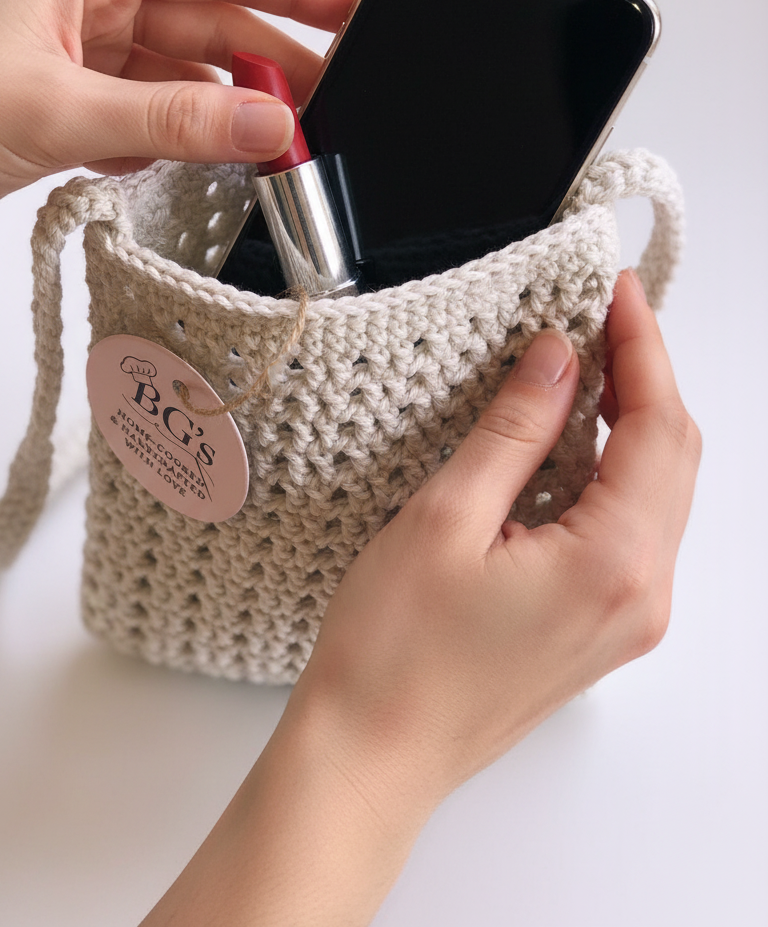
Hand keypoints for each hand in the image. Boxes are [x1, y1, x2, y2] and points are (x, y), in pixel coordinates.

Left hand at [0, 0, 356, 235]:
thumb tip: (270, 127)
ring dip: (223, 118)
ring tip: (275, 152)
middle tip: (327, 109)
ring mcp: (83, 58)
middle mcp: (90, 1)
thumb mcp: (58, 111)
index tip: (355, 10)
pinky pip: (152, 121)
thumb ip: (173, 123)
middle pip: (210, 25)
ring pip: (184, 81)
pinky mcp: (72, 109)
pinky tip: (194, 169)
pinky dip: (177, 146)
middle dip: (269, 67)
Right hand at [296, 268, 700, 802]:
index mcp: (615, 564)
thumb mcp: (447, 516)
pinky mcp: (601, 626)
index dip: (643, 346)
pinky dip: (612, 471)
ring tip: (584, 363)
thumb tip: (559, 356)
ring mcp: (628, 618)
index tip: (618, 291)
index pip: (658, 427)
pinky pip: (630, 529)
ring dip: (630, 421)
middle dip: (644, 376)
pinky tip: (570, 441)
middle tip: (601, 314)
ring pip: (656, 492)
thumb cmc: (393, 654)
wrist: (374, 755)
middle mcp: (641, 595)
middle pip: (673, 457)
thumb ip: (515, 429)